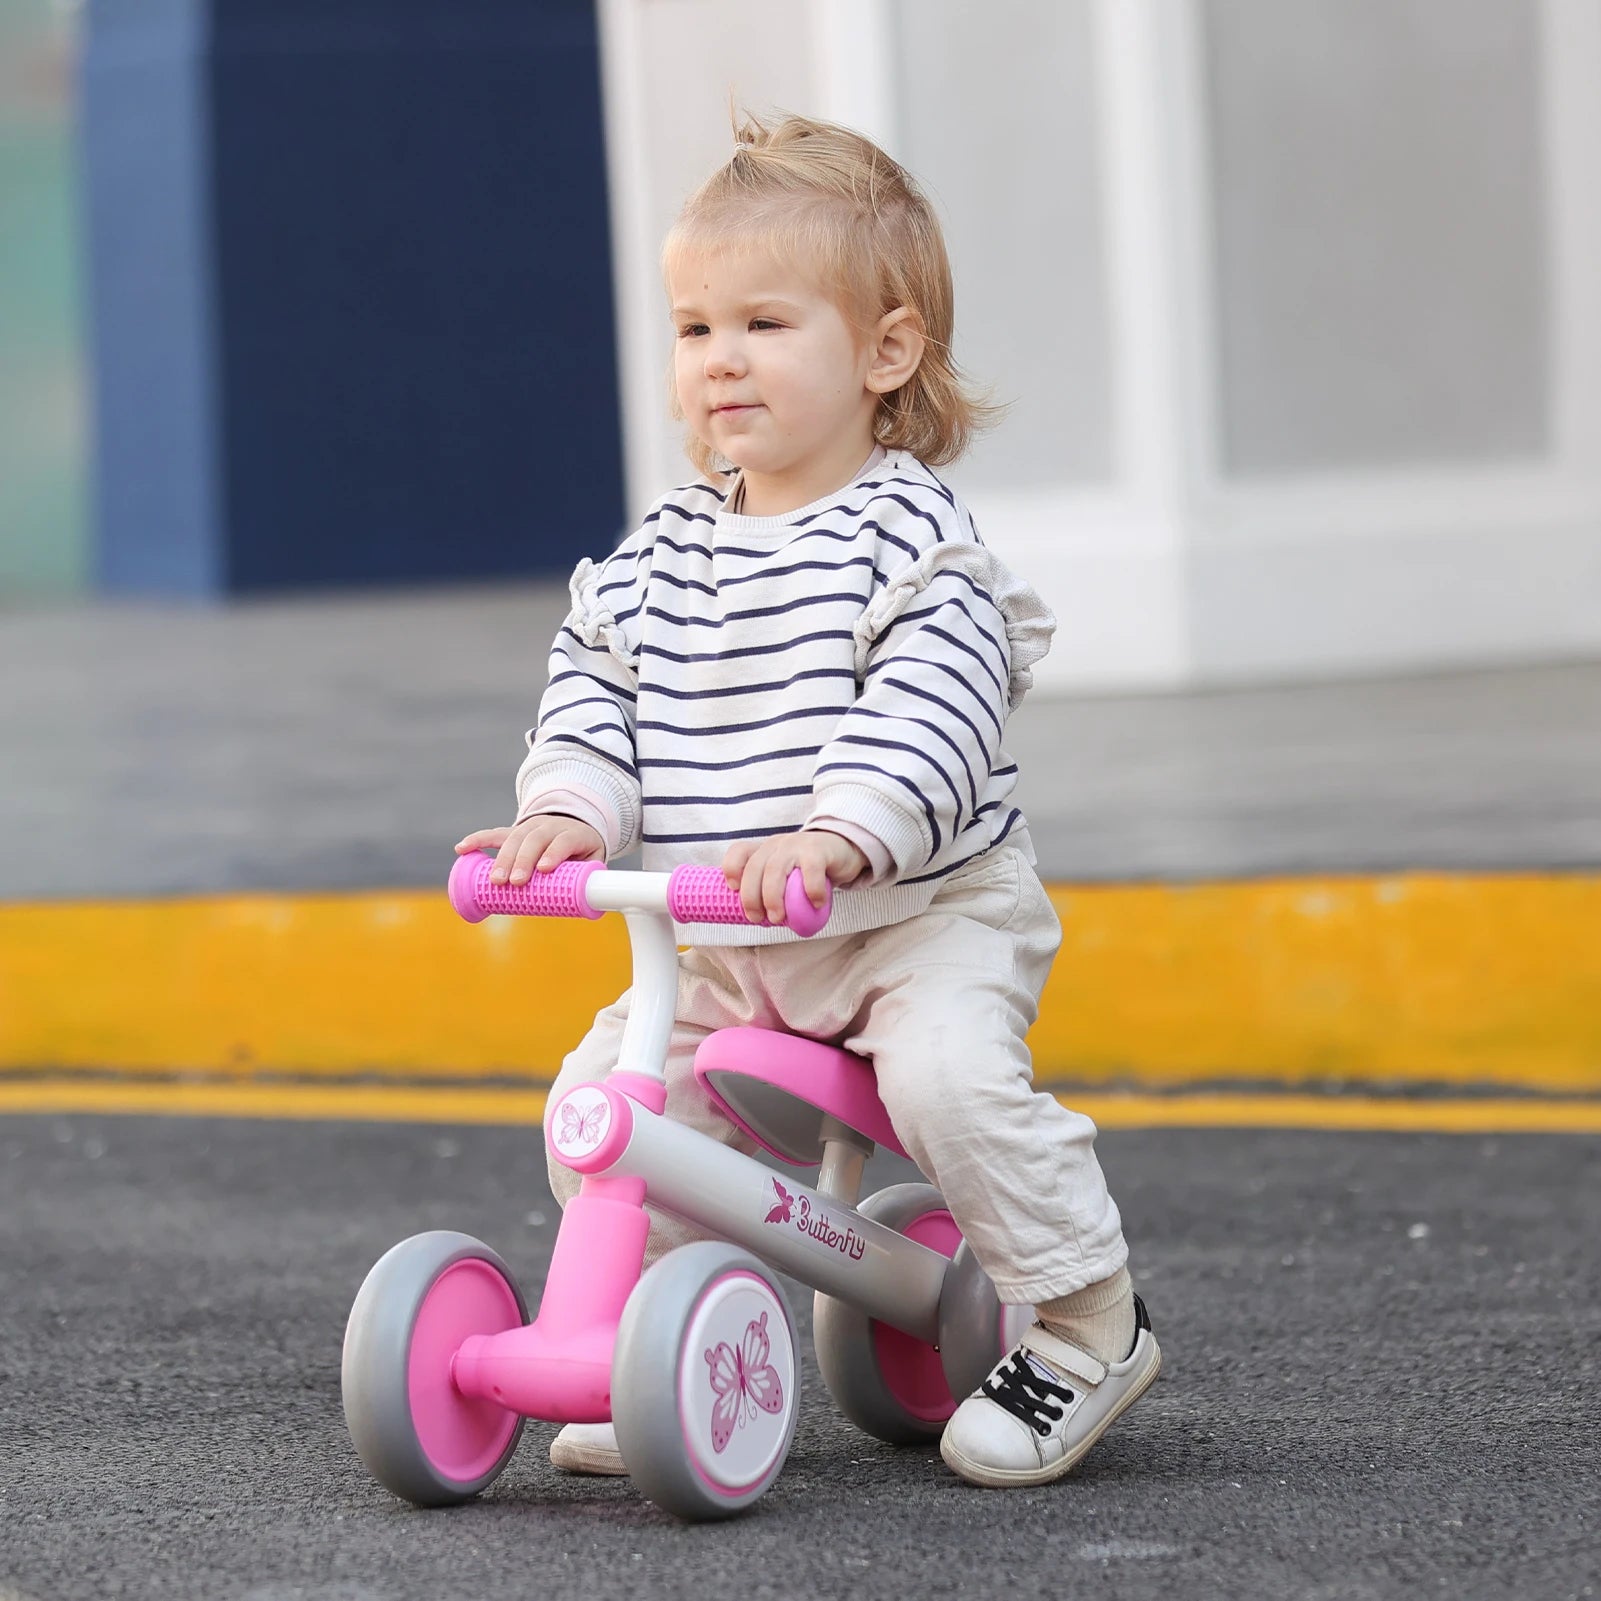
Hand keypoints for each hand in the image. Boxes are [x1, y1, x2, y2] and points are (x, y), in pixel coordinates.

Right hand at [455, 815, 604, 883]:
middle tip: (514, 882)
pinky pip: (493, 834)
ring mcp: (530, 827)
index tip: (544, 870)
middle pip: (534, 840)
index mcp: (572, 834)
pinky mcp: (513, 831)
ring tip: (495, 880)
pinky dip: (477, 840)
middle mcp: (550, 827)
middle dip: (522, 860)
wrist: (574, 824)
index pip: (563, 841)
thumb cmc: (582, 851)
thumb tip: (591, 904)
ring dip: (502, 858)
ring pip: (514, 838)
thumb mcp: (592, 860)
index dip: (554, 853)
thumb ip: (589, 878)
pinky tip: (461, 849)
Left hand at [722, 829, 867, 925]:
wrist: (843, 849)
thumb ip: (773, 890)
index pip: (739, 851)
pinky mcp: (818, 850)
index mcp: (764, 850)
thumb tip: (761, 920)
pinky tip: (816, 903)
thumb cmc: (810, 868)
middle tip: (757, 918)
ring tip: (778, 918)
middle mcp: (776, 845)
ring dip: (772, 897)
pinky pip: (811, 870)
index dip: (731, 869)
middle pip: (754, 868)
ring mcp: (796, 845)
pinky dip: (812, 890)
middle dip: (751, 897)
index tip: (733, 889)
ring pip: (775, 869)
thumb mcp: (786, 874)